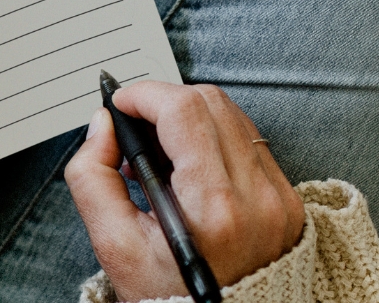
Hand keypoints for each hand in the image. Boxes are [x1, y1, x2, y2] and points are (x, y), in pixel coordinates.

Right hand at [64, 82, 305, 300]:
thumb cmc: (168, 295)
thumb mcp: (113, 243)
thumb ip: (92, 176)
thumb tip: (103, 126)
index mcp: (212, 208)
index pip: (183, 112)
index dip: (144, 95)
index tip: (121, 104)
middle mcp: (255, 197)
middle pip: (209, 102)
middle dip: (163, 100)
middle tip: (136, 125)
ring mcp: (277, 196)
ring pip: (231, 114)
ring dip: (188, 116)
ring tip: (159, 149)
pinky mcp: (286, 198)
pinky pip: (249, 140)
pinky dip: (213, 137)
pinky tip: (189, 163)